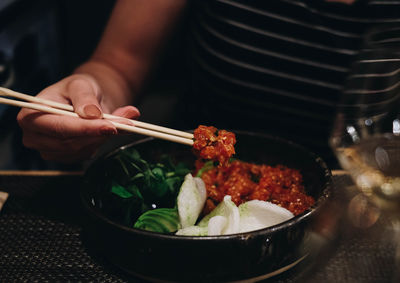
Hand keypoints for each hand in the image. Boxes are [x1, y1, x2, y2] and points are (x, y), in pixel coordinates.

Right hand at [17, 74, 139, 162]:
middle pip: (70, 143)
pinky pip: (86, 154)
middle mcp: (34, 137)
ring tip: (121, 122)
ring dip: (103, 137)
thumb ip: (85, 97)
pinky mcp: (63, 157)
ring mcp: (48, 150)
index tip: (110, 126)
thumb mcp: (80, 84)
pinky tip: (107, 130)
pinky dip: (101, 142)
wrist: (83, 100)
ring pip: (81, 150)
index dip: (85, 129)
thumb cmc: (76, 90)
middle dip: (99, 133)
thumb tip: (94, 113)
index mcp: (30, 116)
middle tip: (126, 123)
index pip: (59, 128)